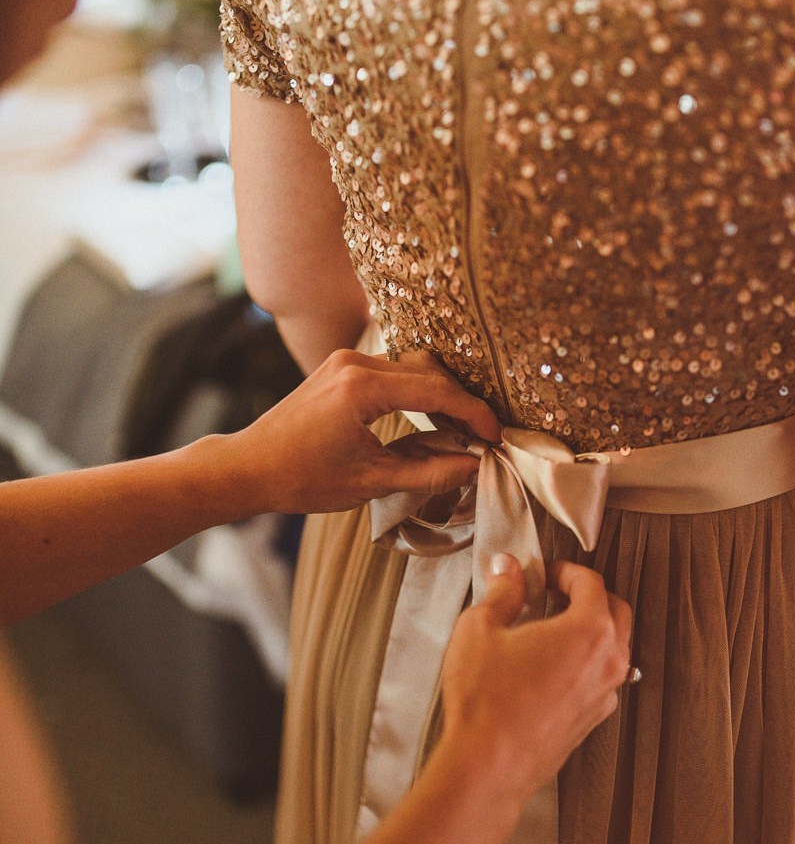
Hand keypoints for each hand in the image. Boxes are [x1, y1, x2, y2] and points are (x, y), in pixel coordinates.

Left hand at [233, 349, 500, 514]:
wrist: (248, 467)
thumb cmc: (301, 478)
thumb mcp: (371, 482)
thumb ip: (429, 473)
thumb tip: (476, 467)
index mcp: (362, 387)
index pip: (438, 390)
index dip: (475, 414)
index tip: (497, 438)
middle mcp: (356, 362)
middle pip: (431, 371)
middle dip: (463, 403)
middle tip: (486, 437)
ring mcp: (347, 361)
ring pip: (416, 368)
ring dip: (443, 396)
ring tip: (465, 433)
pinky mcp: (343, 368)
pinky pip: (395, 372)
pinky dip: (420, 393)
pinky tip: (434, 420)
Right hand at [440, 558, 631, 804]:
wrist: (488, 766)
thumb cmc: (487, 702)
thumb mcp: (481, 629)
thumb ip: (502, 592)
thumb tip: (508, 571)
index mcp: (590, 631)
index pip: (592, 582)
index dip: (565, 571)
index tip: (545, 574)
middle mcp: (608, 662)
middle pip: (615, 611)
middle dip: (586, 596)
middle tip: (553, 594)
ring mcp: (604, 695)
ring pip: (612, 648)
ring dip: (588, 631)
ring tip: (548, 630)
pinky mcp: (592, 720)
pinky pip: (600, 680)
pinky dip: (583, 664)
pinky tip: (547, 667)